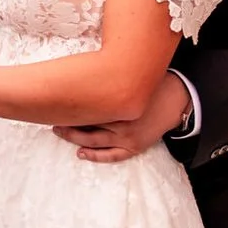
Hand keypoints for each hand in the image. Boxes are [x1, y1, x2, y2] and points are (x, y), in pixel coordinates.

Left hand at [55, 76, 189, 161]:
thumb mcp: (129, 76)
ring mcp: (128, 136)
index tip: (53, 104)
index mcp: (119, 100)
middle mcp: (121, 119)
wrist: (177, 97)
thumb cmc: (150, 83)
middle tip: (51, 119)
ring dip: (74, 137)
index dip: (69, 106)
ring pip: (94, 140)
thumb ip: (107, 77)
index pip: (86, 105)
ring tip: (59, 131)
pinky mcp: (135, 146)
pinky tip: (81, 153)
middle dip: (67, 123)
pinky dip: (96, 156)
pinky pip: (112, 155)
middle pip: (86, 124)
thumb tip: (82, 71)